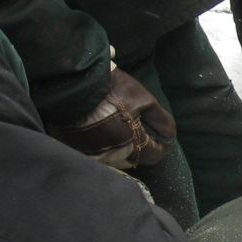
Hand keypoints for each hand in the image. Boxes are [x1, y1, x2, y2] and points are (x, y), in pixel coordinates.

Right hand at [48, 68, 175, 169]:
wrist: (72, 82)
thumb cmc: (112, 89)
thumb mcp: (144, 99)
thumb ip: (161, 120)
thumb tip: (169, 134)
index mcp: (132, 144)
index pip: (156, 154)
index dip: (163, 145)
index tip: (163, 136)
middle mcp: (113, 155)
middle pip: (136, 159)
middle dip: (143, 148)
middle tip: (143, 131)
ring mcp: (94, 155)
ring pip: (117, 159)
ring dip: (124, 149)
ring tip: (124, 132)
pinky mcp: (78, 149)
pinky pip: (99, 155)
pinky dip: (106, 148)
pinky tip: (106, 134)